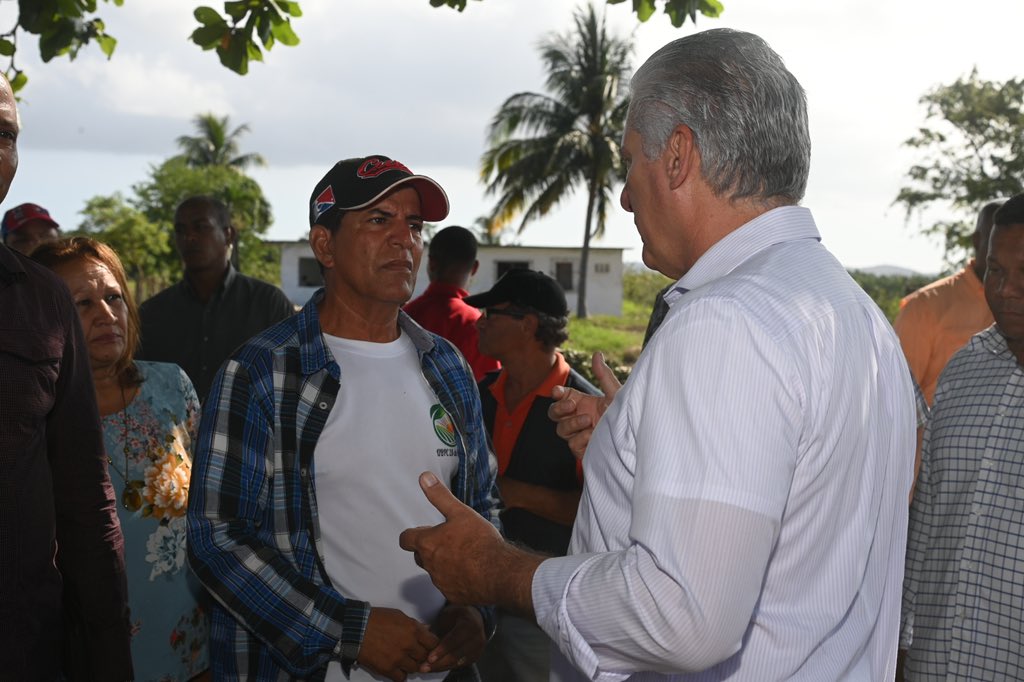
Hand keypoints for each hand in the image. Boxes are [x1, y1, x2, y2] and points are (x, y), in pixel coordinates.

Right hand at [356, 607, 438, 681]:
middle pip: (424, 657)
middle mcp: (408, 645)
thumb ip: (414, 625)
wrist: (356, 629)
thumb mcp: (399, 616)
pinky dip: (400, 674)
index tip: (426, 646)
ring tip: (403, 659)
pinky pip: (401, 678)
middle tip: (413, 653)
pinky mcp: (388, 669)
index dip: (431, 645)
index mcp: (413, 630)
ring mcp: (398, 658)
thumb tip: (426, 631)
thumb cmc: (376, 619)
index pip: (433, 643)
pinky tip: (396, 668)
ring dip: (410, 665)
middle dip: (420, 655)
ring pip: (414, 668)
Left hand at [399, 472, 542, 614]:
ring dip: (443, 564)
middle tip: (447, 541)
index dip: (411, 534)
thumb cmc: (480, 541)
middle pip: (419, 556)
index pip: (405, 540)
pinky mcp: (452, 595)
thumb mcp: (460, 512)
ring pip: (434, 571)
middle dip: (428, 548)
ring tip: (463, 555)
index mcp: (428, 543)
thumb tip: (424, 478)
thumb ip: (440, 496)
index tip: (420, 532)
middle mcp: (429, 565)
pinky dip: (455, 579)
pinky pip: (448, 586)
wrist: (499, 572)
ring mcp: (440, 582)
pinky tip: (470, 572)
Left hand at [420, 605, 486, 672]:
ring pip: (457, 662)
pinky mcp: (475, 657)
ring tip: (425, 669)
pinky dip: (445, 667)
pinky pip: (458, 665)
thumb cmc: (455, 616)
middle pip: (456, 654)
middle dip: (439, 662)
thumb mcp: (446, 615)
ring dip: (440, 667)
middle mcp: (477, 637)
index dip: (442, 649)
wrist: (472, 618)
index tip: (430, 658)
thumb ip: (437, 627)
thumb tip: (422, 637)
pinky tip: (434, 667)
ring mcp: (478, 649)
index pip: (455, 639)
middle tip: (423, 667)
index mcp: (470, 623)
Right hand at [548, 351, 620, 458]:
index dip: (557, 393)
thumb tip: (597, 354)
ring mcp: (579, 435)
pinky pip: (572, 444)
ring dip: (572, 424)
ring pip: (561, 430)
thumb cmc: (626, 416)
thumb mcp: (615, 394)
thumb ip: (604, 375)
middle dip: (559, 408)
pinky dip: (581, 439)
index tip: (558, 391)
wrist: (635, 440)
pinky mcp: (582, 450)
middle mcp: (578, 418)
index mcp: (583, 403)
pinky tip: (594, 436)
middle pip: (554, 413)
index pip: (561, 396)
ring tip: (588, 421)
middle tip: (572, 405)